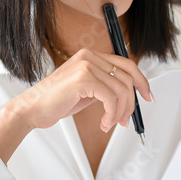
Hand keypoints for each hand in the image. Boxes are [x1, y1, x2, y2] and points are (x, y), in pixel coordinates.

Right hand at [0, 48, 151, 162]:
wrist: (32, 108)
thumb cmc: (56, 101)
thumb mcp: (86, 90)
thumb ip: (104, 85)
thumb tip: (128, 94)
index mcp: (90, 55)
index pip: (127, 63)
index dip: (141, 80)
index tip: (148, 96)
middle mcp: (89, 56)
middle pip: (127, 77)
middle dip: (131, 102)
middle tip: (126, 119)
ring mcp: (86, 66)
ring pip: (121, 90)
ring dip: (120, 112)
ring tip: (110, 124)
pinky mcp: (83, 79)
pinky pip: (110, 98)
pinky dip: (111, 114)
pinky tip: (104, 123)